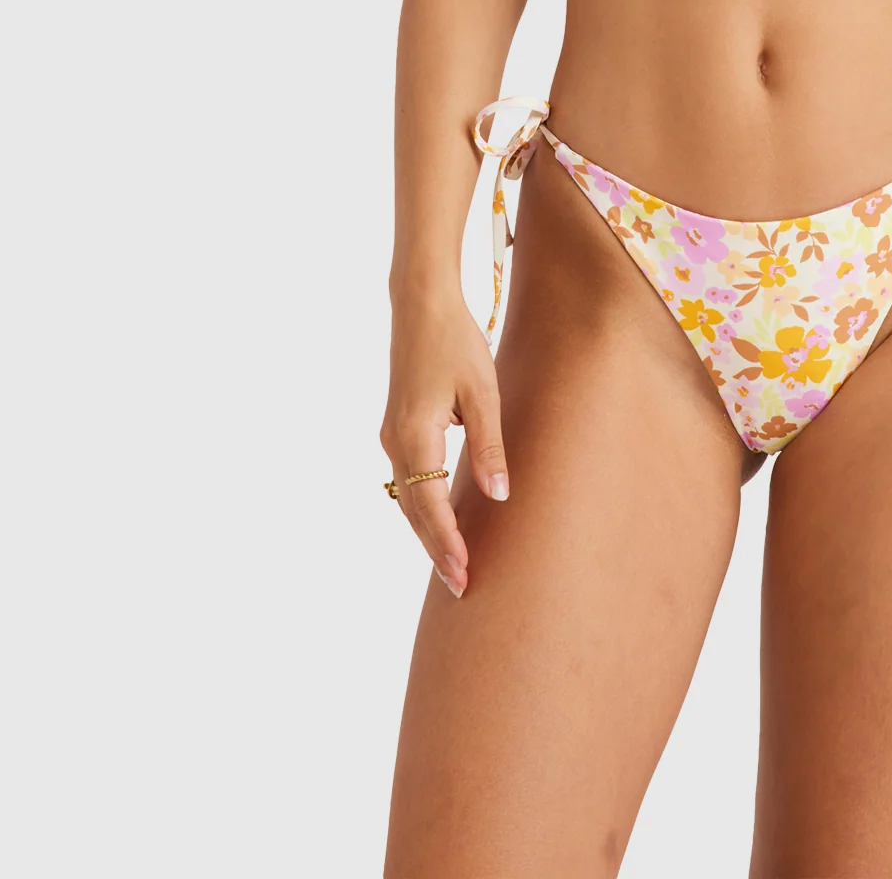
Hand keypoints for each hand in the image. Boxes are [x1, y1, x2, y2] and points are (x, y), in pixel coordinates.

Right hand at [380, 288, 508, 597]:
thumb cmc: (456, 342)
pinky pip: (407, 480)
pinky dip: (422, 506)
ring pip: (407, 498)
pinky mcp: (397, 428)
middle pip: (414, 510)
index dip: (448, 543)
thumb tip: (500, 496)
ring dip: (428, 531)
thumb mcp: (483, 393)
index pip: (430, 506)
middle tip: (462, 587)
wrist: (419, 305)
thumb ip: (489, 446)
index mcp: (416, 436)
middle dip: (437, 549)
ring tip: (453, 562)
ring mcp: (391, 436)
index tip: (464, 575)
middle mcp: (395, 442)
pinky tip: (440, 520)